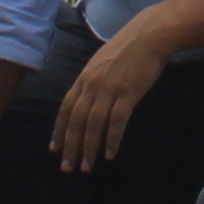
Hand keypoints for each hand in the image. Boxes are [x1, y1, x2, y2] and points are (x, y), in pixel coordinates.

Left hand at [50, 28, 173, 175]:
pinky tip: (109, 154)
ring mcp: (109, 89)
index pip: (65, 109)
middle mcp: (92, 85)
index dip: (59, 131)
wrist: (148, 35)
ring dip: (88, 148)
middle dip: (70, 146)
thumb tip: (84, 102)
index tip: (54, 149)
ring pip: (93, 124)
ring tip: (86, 167)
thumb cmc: (126, 49)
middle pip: (76, 120)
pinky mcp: (128, 93)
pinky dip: (111, 139)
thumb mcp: (100, 63)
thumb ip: (91, 82)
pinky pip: (116, 121)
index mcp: (83, 78)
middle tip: (67, 167)